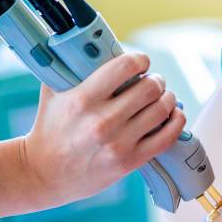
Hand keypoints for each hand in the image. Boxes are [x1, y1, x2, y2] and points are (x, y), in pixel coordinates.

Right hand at [0, 53, 185, 219]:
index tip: (142, 62)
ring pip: (161, 111)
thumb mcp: (54, 93)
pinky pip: (166, 138)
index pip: (125, 67)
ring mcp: (118, 143)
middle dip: (156, 80)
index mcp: (83, 99)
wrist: (45, 173)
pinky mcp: (129, 161)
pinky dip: (176, 122)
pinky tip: (175, 114)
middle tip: (154, 81)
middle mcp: (102, 121)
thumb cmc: (49, 129)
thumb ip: (73, 69)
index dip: (140, 60)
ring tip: (164, 97)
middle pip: (149, 88)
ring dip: (168, 99)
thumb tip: (96, 48)